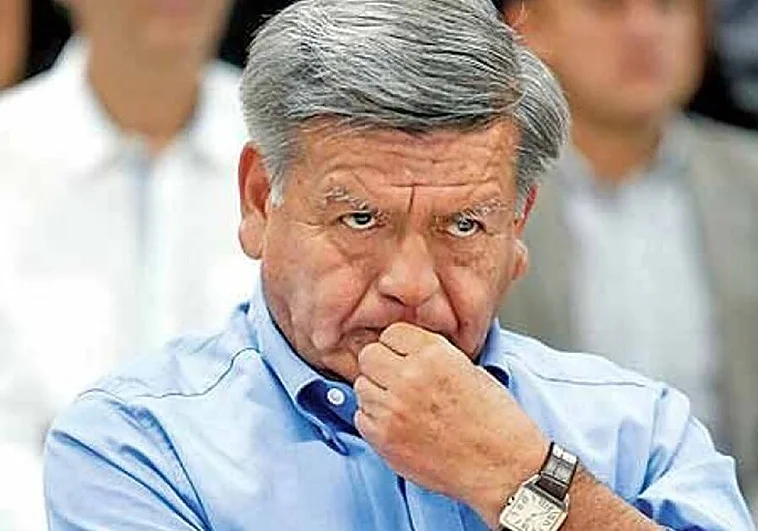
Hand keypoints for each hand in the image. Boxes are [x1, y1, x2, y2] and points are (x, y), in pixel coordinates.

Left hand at [354, 322, 548, 526]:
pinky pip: (362, 418)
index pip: (391, 333)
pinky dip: (375, 421)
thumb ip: (430, 355)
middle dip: (381, 366)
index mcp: (434, 354)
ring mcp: (394, 408)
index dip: (398, 346)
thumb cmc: (494, 420)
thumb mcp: (468, 368)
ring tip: (401, 407)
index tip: (404, 357)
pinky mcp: (385, 438)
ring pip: (361, 386)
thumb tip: (400, 351)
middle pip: (369, 356)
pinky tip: (399, 426)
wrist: (503, 466)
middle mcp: (410, 377)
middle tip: (397, 381)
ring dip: (376, 394)